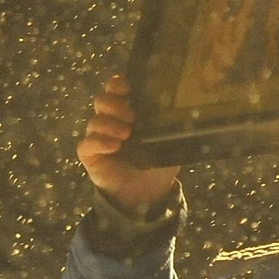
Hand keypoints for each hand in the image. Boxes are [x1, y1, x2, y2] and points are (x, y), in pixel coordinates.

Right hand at [77, 76, 180, 214]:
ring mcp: (98, 137)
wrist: (147, 194)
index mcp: (128, 112)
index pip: (116, 90)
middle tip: (131, 115)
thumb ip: (176, 128)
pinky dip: (99, 142)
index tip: (126, 86)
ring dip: (109, 124)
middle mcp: (110, 121)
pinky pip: (86, 144)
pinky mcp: (90, 155)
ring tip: (126, 134)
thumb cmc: (158, 163)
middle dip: (114, 103)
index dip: (117, 84)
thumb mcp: (171, 144)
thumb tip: (192, 114)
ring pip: (94, 121)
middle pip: (101, 101)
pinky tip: (114, 146)